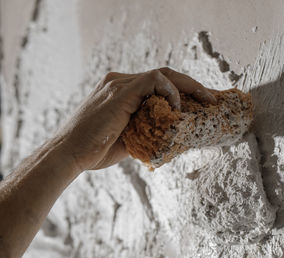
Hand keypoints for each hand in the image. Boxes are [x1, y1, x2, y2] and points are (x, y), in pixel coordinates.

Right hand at [57, 68, 216, 172]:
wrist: (69, 155)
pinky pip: (155, 80)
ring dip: (188, 86)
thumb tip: (172, 136)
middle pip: (165, 75)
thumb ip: (147, 129)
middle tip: (211, 98)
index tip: (201, 102)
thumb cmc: (95, 150)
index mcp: (122, 91)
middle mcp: (120, 82)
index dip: (182, 91)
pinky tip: (177, 109)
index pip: (159, 84)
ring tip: (205, 101)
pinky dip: (171, 92)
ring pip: (163, 74)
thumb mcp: (128, 138)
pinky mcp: (121, 91)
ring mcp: (119, 84)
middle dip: (192, 85)